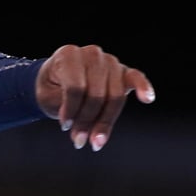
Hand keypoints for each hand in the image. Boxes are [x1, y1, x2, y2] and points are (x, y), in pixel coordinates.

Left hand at [34, 43, 155, 150]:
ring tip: (94, 141)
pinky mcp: (124, 72)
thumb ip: (65, 107)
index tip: (65, 127)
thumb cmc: (51, 88)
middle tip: (79, 141)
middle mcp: (91, 54)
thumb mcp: (48, 97)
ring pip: (114, 96)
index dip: (71, 110)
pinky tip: (147, 98)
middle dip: (87, 121)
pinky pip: (136, 78)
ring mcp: (110, 61)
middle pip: (97, 94)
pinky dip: (143, 87)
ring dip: (104, 122)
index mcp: (69, 55)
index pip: (76, 87)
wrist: (55, 79)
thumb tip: (82, 129)